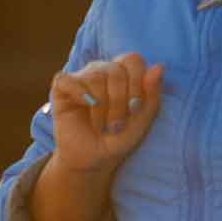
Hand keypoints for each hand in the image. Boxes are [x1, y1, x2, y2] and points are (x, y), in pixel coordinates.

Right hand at [49, 53, 164, 174]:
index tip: (134, 110)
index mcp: (125, 73)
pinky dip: (79, 95)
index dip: (136, 84)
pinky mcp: (62, 87)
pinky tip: (84, 108)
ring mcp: (82, 77)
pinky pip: (68, 80)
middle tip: (116, 125)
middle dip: (119, 102)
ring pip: (95, 77)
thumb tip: (159, 67)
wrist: (93, 160)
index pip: (133, 60)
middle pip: (116, 71)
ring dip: (101, 107)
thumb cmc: (118, 138)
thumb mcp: (142, 121)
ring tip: (101, 125)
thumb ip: (152, 95)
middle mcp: (103, 70)